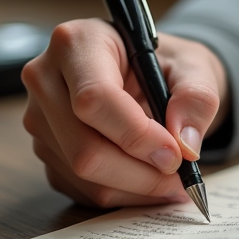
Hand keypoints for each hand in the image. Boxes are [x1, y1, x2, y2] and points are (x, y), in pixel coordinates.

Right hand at [22, 18, 228, 207]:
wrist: (149, 72)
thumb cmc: (167, 64)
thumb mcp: (195, 67)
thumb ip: (198, 99)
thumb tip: (185, 144)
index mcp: (77, 43)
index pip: (94, 99)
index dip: (138, 135)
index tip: (176, 154)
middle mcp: (46, 79)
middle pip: (84, 148)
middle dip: (141, 173)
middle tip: (180, 177)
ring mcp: (41, 119)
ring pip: (84, 175)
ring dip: (136, 188)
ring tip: (172, 180)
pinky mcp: (47, 151)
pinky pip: (82, 190)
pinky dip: (124, 195)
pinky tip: (149, 181)